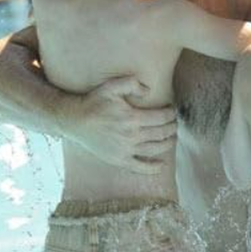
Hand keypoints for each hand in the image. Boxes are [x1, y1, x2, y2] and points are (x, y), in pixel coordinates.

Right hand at [59, 75, 176, 173]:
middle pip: (161, 133)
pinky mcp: (119, 160)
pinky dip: (153, 168)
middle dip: (172, 128)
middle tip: (175, 124)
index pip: (161, 118)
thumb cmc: (95, 102)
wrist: (76, 121)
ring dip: (168, 144)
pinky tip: (162, 165)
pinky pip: (139, 167)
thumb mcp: (112, 86)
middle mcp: (131, 136)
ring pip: (154, 149)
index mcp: (132, 118)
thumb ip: (132, 83)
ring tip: (172, 138)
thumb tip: (148, 91)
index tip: (172, 111)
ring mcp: (126, 150)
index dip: (170, 114)